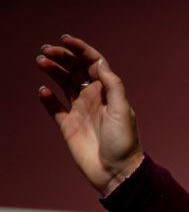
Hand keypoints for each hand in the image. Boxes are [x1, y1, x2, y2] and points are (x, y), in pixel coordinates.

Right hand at [35, 34, 142, 195]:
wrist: (117, 172)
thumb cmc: (124, 143)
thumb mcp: (122, 111)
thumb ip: (113, 85)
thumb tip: (100, 63)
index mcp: (108, 92)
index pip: (93, 63)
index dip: (80, 49)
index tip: (65, 39)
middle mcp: (93, 98)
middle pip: (74, 69)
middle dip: (61, 56)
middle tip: (46, 51)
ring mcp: (80, 110)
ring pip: (62, 83)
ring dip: (52, 70)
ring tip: (41, 62)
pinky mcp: (68, 125)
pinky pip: (54, 107)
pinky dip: (47, 97)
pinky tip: (43, 91)